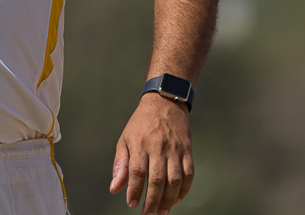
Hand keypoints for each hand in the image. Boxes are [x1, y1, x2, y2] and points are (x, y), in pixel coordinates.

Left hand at [110, 94, 193, 212]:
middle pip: (157, 179)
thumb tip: (115, 189)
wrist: (165, 102)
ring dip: (169, 199)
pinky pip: (189, 174)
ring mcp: (175, 149)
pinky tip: (176, 199)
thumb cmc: (141, 123)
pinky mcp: (187, 150)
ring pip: (175, 179)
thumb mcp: (125, 139)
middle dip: (152, 201)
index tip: (132, 205)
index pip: (137, 172)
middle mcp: (158, 147)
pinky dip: (184, 189)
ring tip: (162, 212)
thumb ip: (121, 164)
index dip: (135, 191)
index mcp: (140, 144)